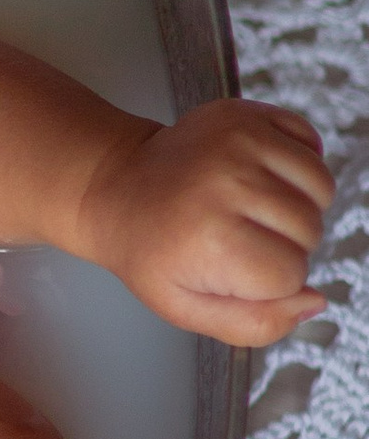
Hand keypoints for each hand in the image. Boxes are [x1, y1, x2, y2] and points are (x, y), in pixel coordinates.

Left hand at [80, 98, 332, 345]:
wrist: (117, 188)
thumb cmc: (151, 250)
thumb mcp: (187, 307)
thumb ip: (255, 323)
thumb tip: (314, 301)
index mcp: (212, 239)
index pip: (292, 274)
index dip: (269, 281)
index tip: (231, 266)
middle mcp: (228, 183)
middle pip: (311, 230)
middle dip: (285, 244)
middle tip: (238, 236)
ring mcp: (239, 142)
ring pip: (321, 188)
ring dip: (298, 205)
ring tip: (252, 207)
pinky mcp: (247, 114)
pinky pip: (313, 145)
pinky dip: (300, 166)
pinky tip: (262, 177)